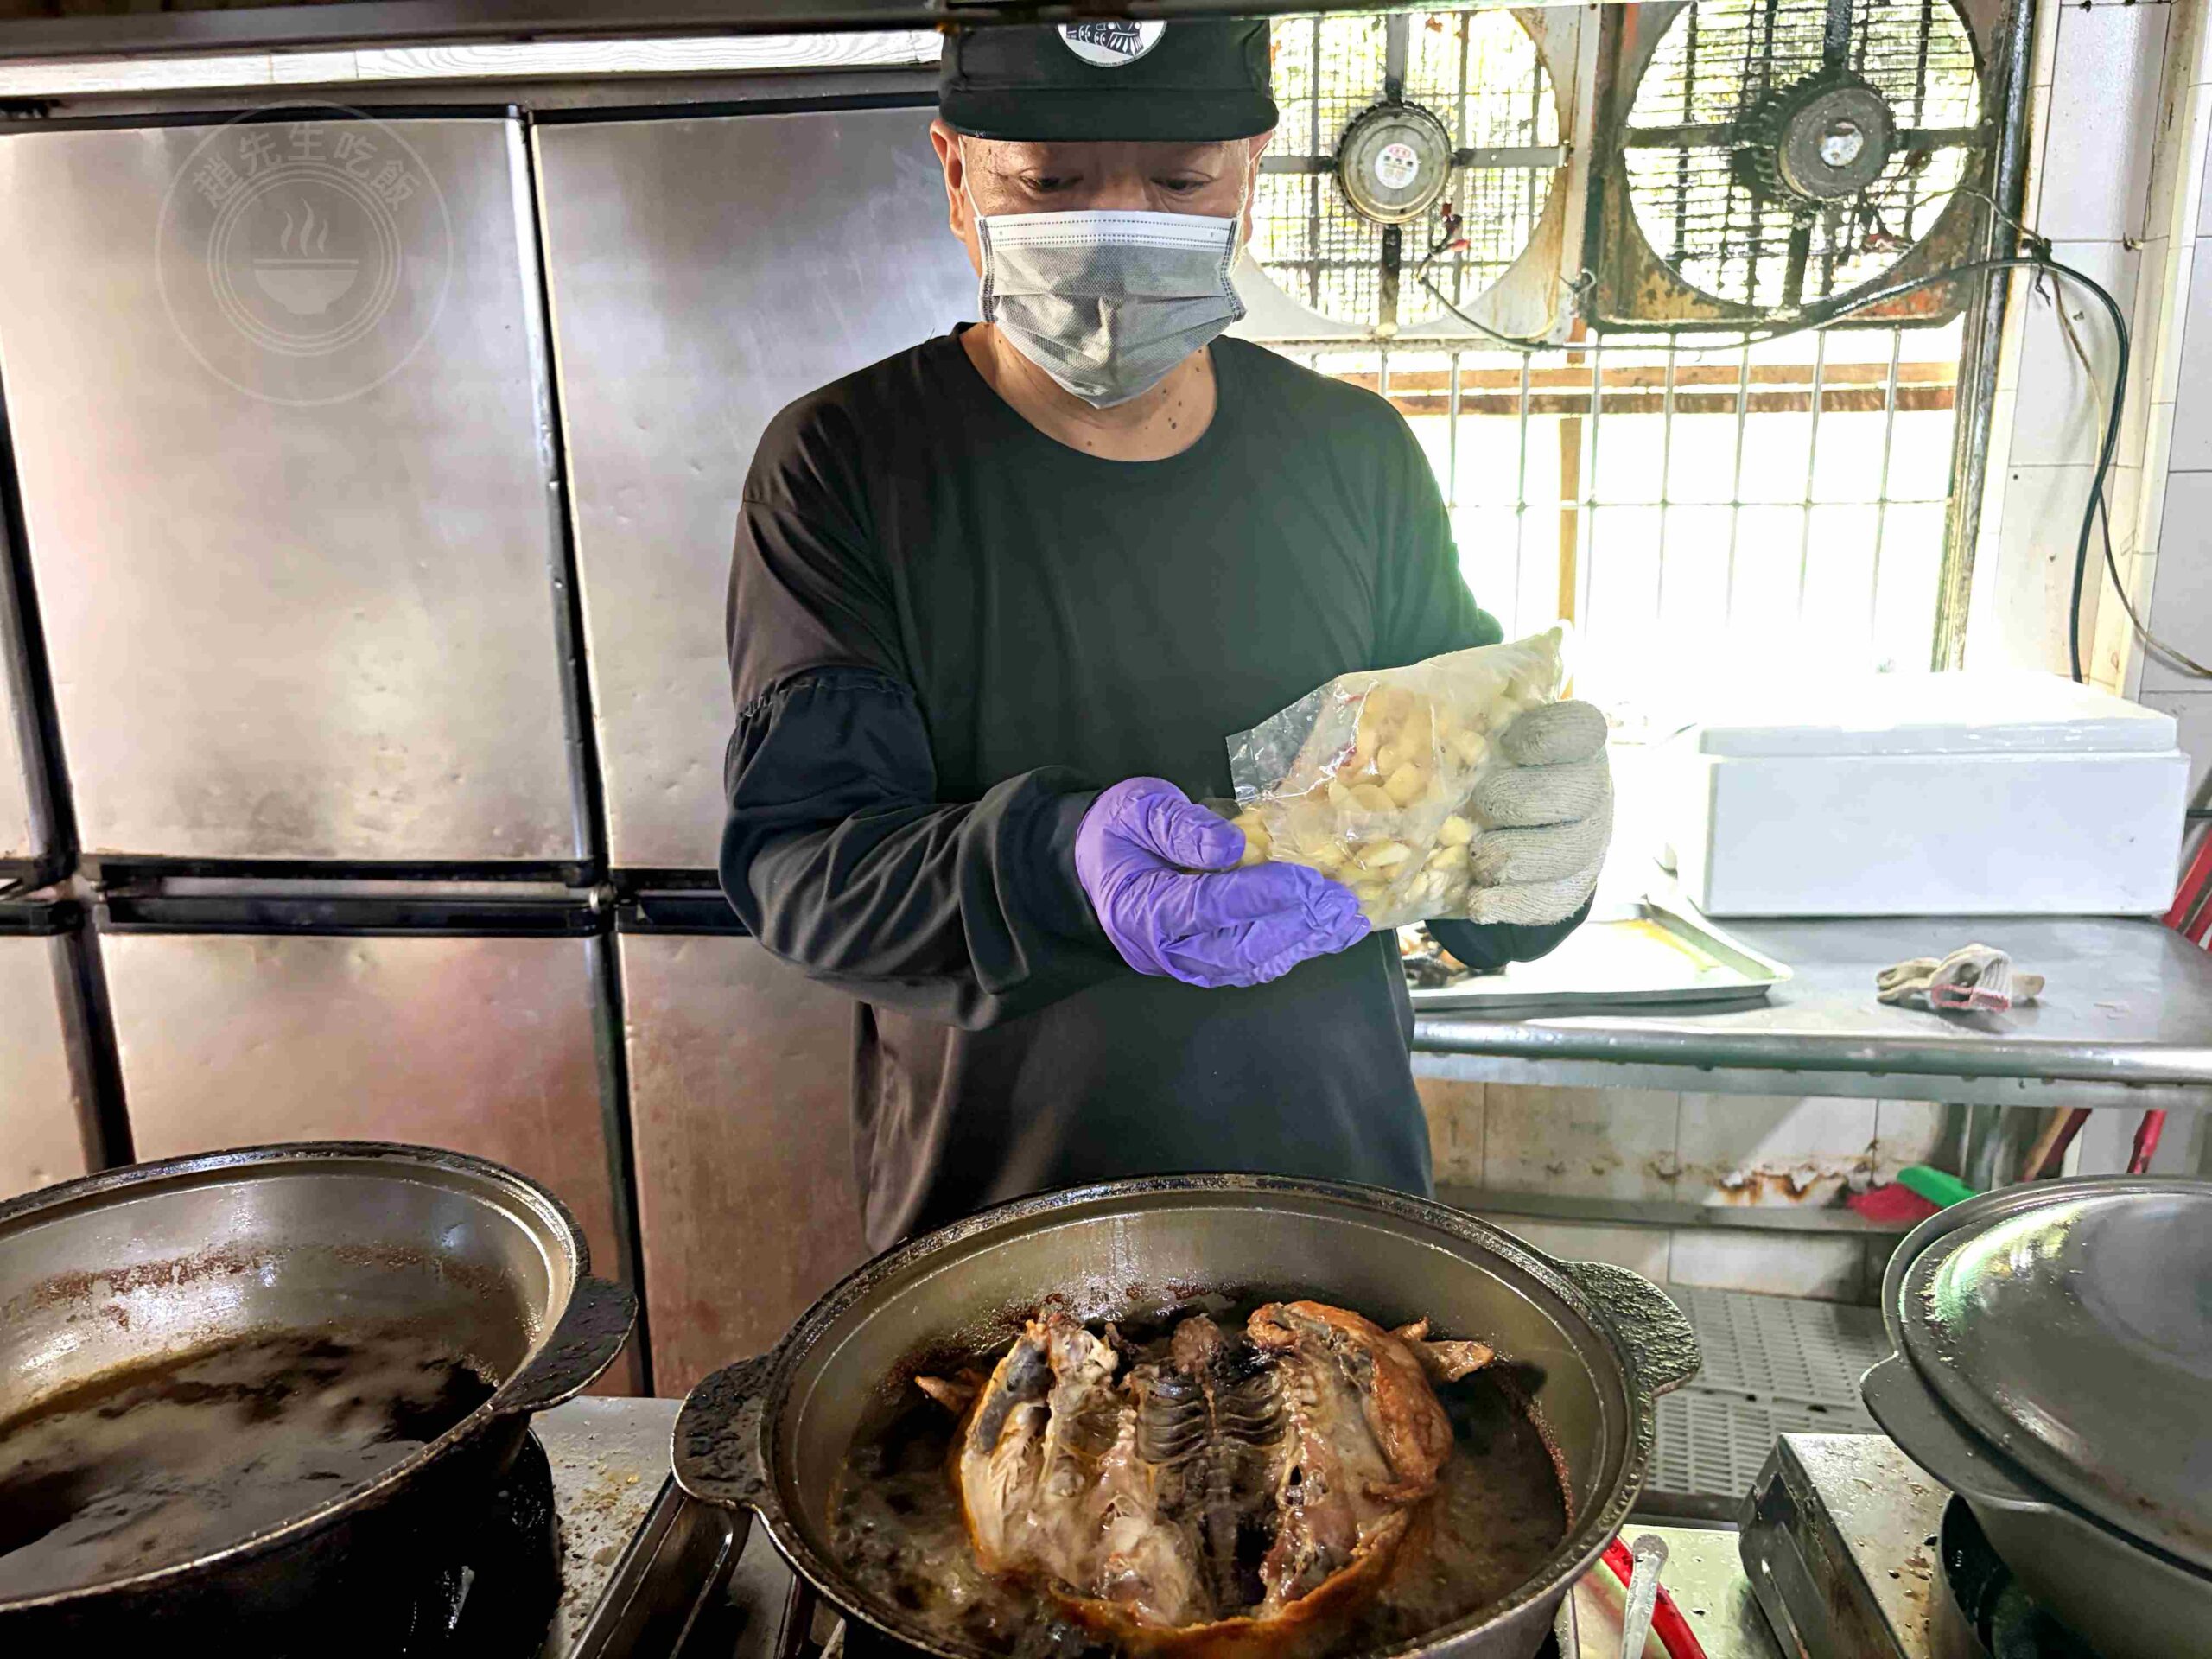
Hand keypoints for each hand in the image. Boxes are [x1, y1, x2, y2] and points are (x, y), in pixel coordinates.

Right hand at [1075, 778, 1369, 988]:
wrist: (1090, 866)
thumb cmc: (1116, 831)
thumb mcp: (1137, 809)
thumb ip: (1178, 826)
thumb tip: (1233, 845)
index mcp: (1142, 907)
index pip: (1208, 905)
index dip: (1259, 895)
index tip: (1305, 880)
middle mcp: (1165, 948)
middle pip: (1237, 946)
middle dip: (1295, 925)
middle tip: (1340, 903)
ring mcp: (1184, 963)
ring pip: (1250, 963)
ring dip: (1302, 944)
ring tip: (1345, 922)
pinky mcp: (1202, 966)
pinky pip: (1249, 965)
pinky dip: (1290, 951)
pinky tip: (1323, 936)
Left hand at [1458, 701, 1612, 925]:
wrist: (1512, 822)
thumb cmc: (1486, 764)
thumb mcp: (1475, 730)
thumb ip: (1454, 716)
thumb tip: (1388, 704)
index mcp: (1572, 740)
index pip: (1582, 729)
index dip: (1549, 736)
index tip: (1510, 743)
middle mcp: (1591, 787)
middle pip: (1578, 793)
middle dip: (1524, 801)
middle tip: (1484, 804)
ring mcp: (1588, 839)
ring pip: (1569, 851)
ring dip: (1516, 856)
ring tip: (1477, 858)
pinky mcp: (1573, 886)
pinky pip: (1552, 899)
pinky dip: (1512, 903)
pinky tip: (1479, 900)